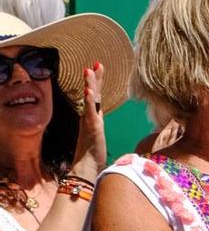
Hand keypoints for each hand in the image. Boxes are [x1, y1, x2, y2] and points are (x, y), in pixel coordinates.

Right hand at [71, 62, 106, 180]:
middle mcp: (90, 117)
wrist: (87, 168)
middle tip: (96, 63)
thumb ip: (96, 124)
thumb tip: (96, 116)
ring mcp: (90, 122)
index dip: (97, 81)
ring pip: (90, 100)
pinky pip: (90, 113)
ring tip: (89, 70)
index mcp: (92, 116)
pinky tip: (89, 91)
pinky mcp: (91, 129)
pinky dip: (89, 102)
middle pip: (92, 93)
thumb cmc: (92, 154)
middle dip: (94, 77)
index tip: (98, 65)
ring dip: (90, 85)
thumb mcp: (97, 134)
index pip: (95, 95)